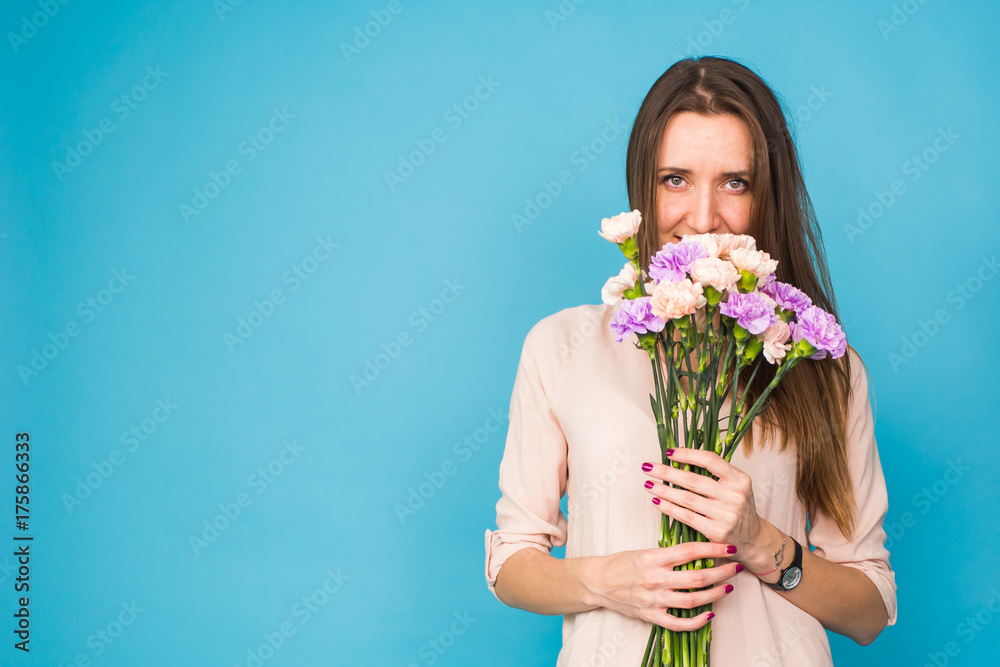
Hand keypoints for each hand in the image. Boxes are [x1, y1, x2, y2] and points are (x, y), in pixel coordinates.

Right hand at [587, 542, 740, 630]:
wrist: (598, 582)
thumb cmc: (621, 563)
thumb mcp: (645, 551)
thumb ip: (669, 553)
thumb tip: (698, 552)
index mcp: (653, 558)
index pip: (690, 551)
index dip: (713, 549)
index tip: (730, 548)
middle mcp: (655, 579)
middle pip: (697, 578)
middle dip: (721, 572)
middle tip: (736, 567)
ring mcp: (653, 599)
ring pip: (692, 600)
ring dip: (715, 594)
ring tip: (727, 587)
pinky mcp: (651, 616)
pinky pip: (679, 623)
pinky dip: (697, 621)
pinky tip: (710, 614)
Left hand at [641, 447, 765, 557]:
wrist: (753, 538)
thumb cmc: (738, 506)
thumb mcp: (735, 485)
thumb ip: (715, 473)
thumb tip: (679, 458)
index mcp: (739, 479)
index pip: (710, 460)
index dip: (687, 454)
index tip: (668, 452)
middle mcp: (734, 496)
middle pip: (693, 480)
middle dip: (666, 472)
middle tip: (648, 467)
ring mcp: (726, 515)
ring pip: (686, 499)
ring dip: (663, 490)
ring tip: (648, 484)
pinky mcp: (716, 532)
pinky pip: (686, 517)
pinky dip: (669, 508)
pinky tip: (657, 501)